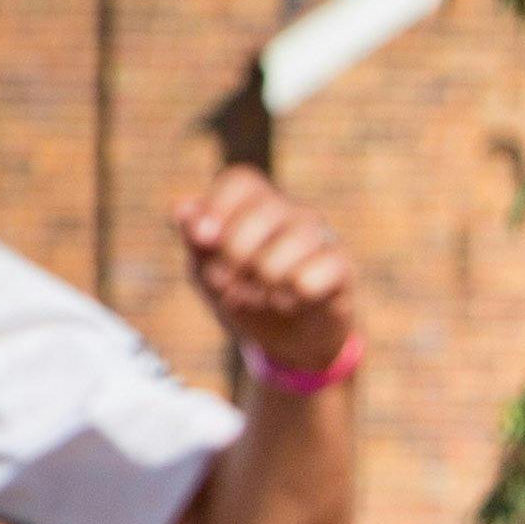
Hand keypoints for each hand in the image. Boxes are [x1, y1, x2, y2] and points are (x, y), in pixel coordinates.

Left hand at [171, 171, 355, 379]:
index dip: (218, 207)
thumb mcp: (205, 269)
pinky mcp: (342, 268)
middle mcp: (293, 213)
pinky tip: (289, 302)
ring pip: (293, 243)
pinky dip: (291, 296)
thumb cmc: (243, 296)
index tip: (201, 240)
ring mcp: (322, 238)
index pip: (242, 181)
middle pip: (264, 211)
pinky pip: (312, 275)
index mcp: (258, 204)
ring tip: (256, 298)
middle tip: (224, 283)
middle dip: (234, 252)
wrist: (286, 342)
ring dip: (263, 279)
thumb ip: (192, 237)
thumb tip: (182, 208)